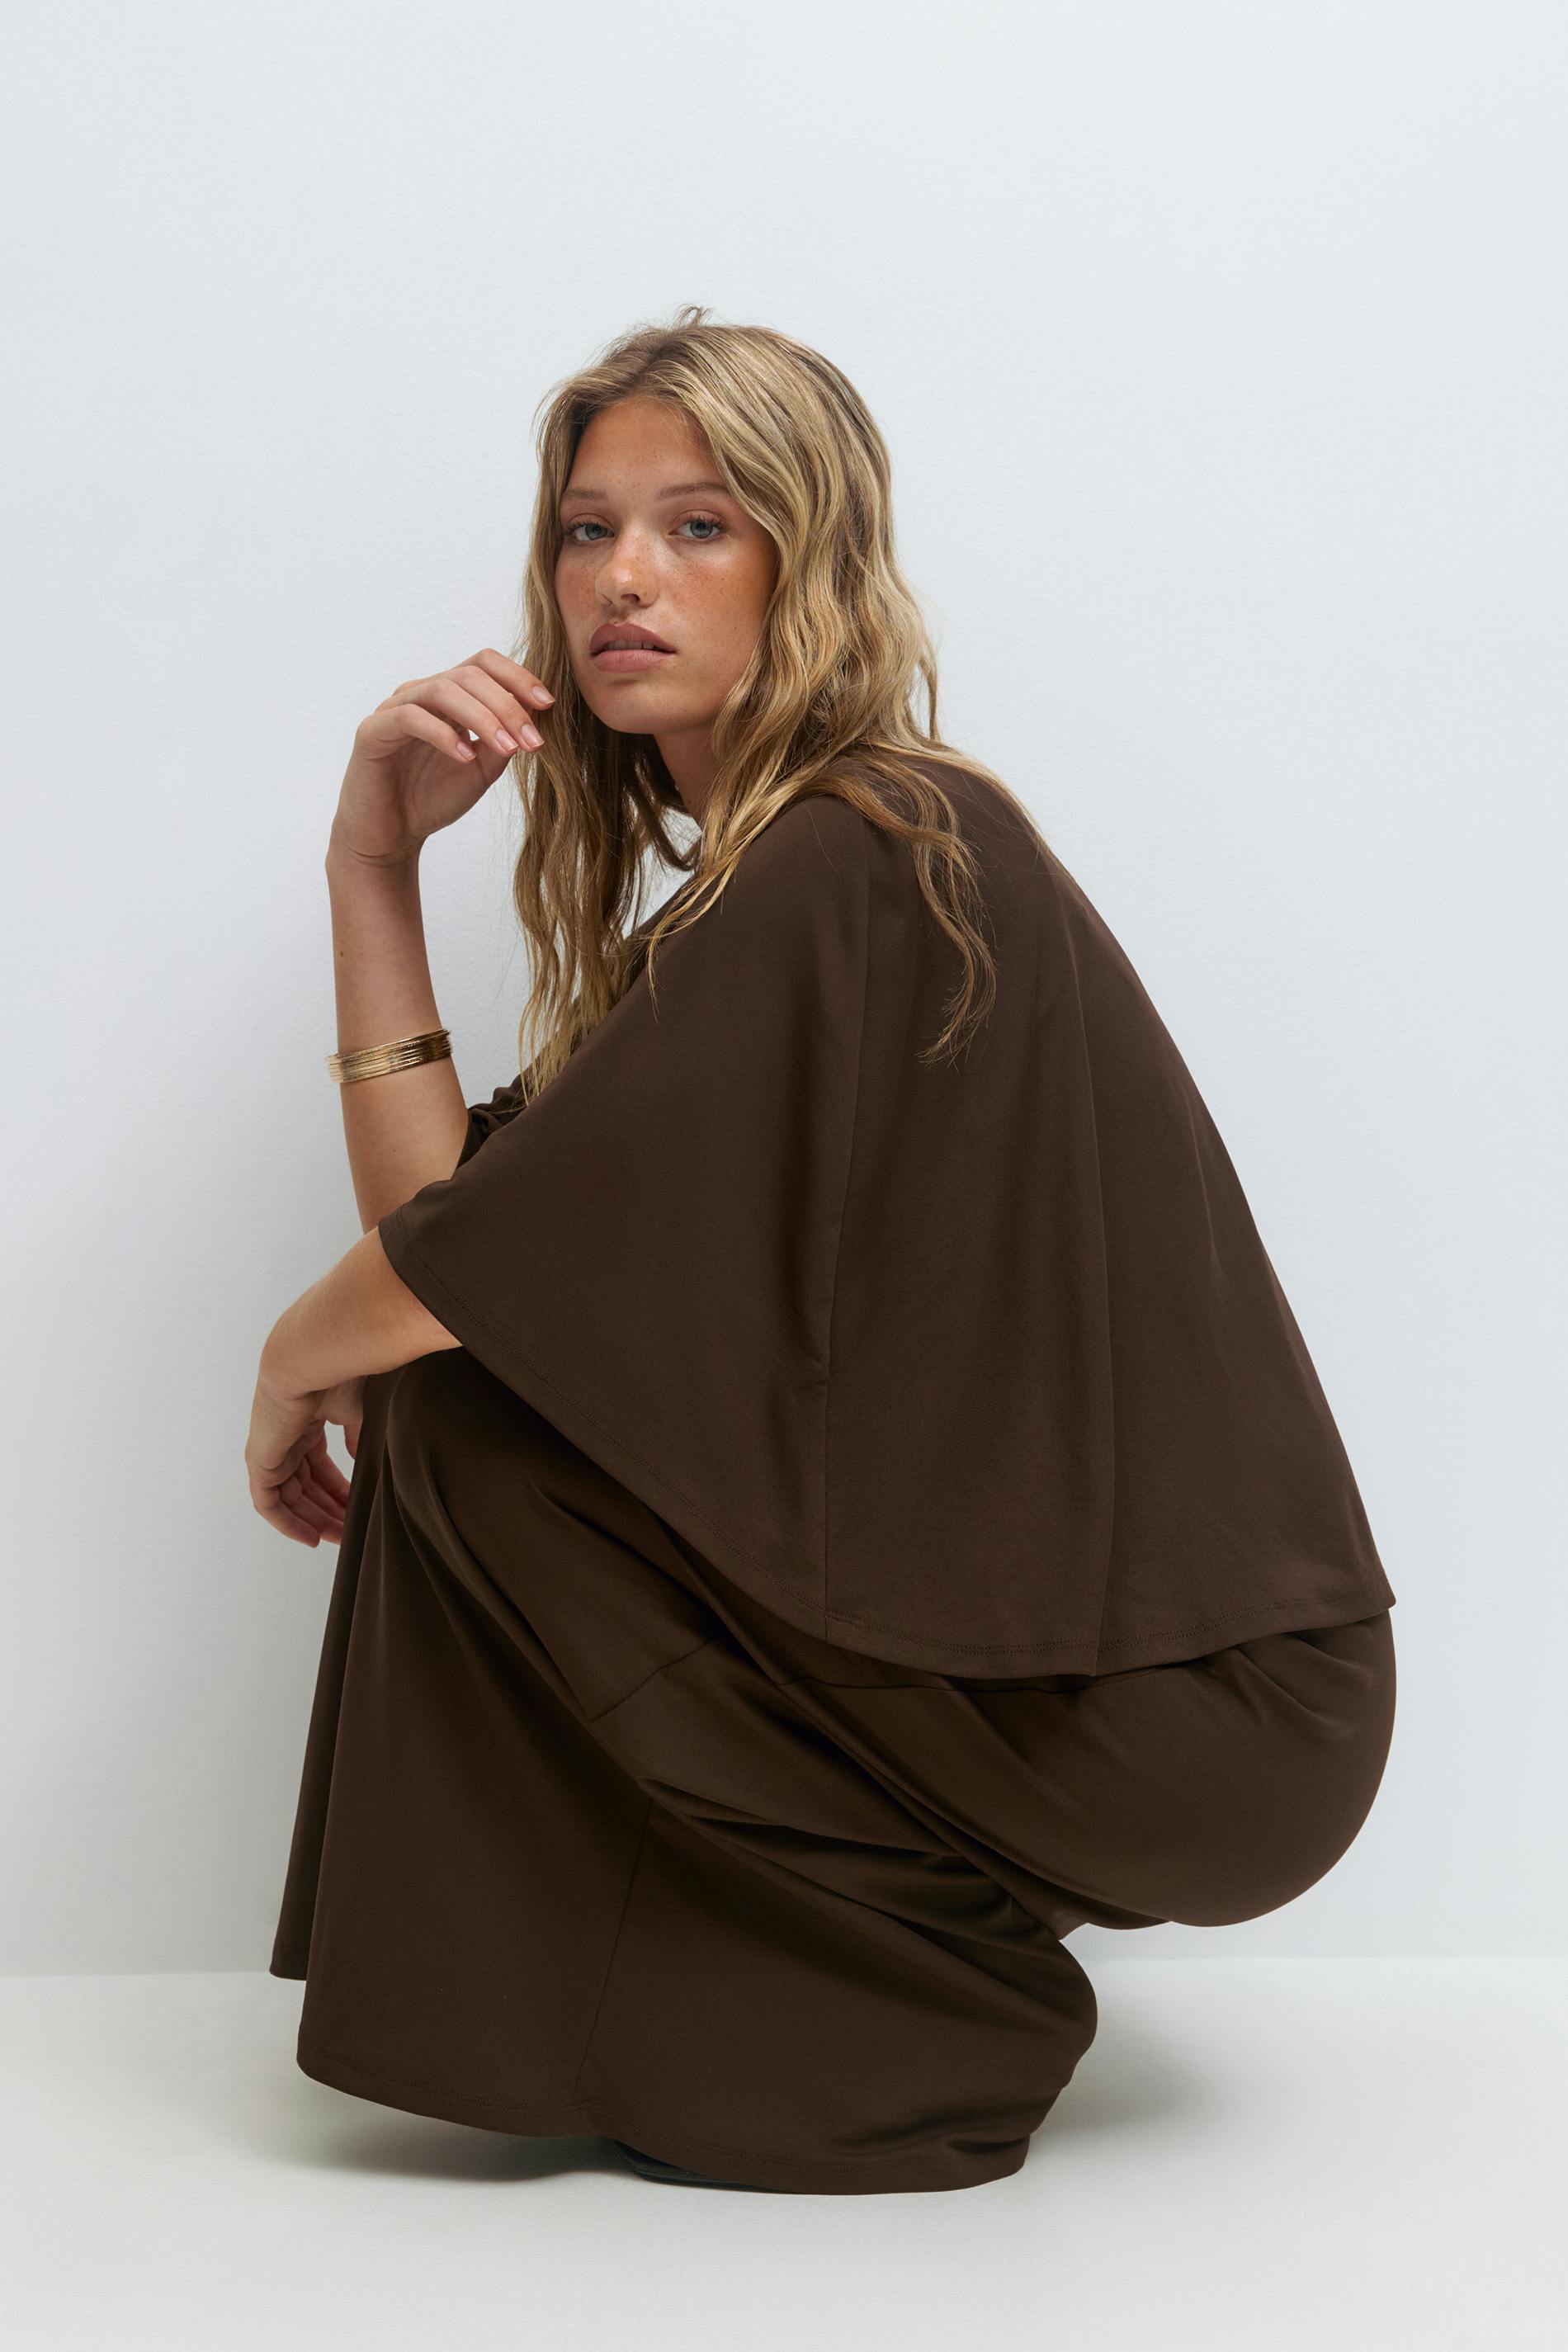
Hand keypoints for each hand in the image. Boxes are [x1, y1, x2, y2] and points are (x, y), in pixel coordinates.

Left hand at [246, 1367, 362, 1547]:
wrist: (310, 1360)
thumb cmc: (336, 1375)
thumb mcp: (355, 1411)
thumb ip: (356, 1438)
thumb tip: (362, 1460)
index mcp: (305, 1424)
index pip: (319, 1466)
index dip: (338, 1490)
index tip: (356, 1508)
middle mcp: (285, 1439)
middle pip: (305, 1486)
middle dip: (329, 1510)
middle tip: (350, 1531)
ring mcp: (271, 1451)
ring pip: (290, 1498)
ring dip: (314, 1519)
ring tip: (339, 1537)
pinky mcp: (261, 1462)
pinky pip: (268, 1503)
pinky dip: (287, 1523)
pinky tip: (311, 1537)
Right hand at [329, 648, 556, 868]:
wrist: (391, 836)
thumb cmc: (433, 798)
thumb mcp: (481, 770)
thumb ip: (502, 743)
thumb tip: (532, 720)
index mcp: (448, 697)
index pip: (484, 665)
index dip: (517, 677)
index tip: (547, 704)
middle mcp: (420, 694)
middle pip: (469, 674)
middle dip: (507, 705)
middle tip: (532, 740)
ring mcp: (394, 709)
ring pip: (442, 689)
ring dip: (482, 717)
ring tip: (506, 748)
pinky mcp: (373, 732)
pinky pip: (410, 718)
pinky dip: (443, 734)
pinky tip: (465, 757)